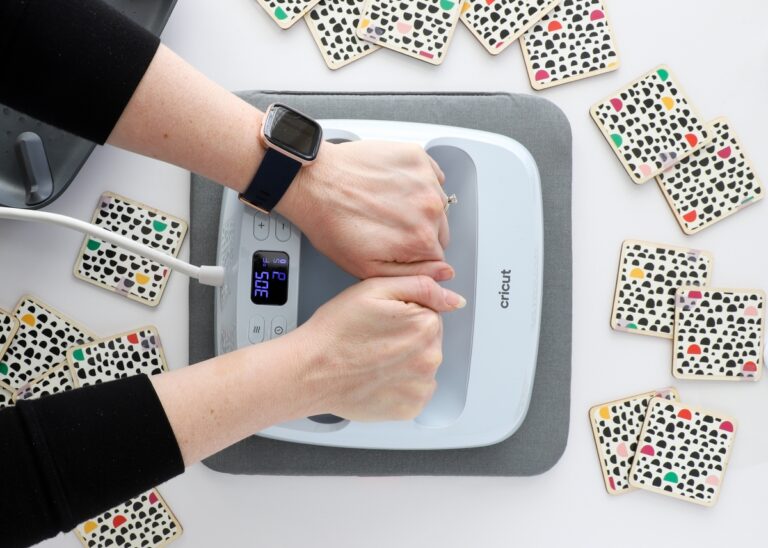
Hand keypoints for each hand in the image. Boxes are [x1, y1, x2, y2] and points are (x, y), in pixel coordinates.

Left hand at [276, 140, 452, 280]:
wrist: (314, 183)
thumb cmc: (332, 223)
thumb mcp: (368, 268)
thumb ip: (412, 274)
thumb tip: (444, 273)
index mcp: (421, 239)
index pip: (437, 255)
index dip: (415, 253)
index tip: (396, 245)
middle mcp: (430, 208)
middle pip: (439, 228)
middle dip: (418, 230)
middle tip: (387, 225)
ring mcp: (425, 178)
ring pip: (436, 202)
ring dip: (418, 204)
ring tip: (386, 203)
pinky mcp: (416, 156)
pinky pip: (431, 174)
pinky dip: (416, 181)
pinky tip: (391, 186)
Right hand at [292, 276, 464, 420]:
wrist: (311, 370)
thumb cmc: (336, 331)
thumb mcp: (375, 288)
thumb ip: (421, 286)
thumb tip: (454, 299)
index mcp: (426, 326)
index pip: (429, 314)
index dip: (403, 314)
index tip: (382, 322)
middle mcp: (430, 358)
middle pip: (427, 341)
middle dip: (406, 338)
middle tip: (373, 341)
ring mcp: (421, 387)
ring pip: (421, 367)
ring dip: (404, 363)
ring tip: (372, 360)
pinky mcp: (410, 409)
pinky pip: (413, 392)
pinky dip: (399, 386)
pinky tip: (377, 378)